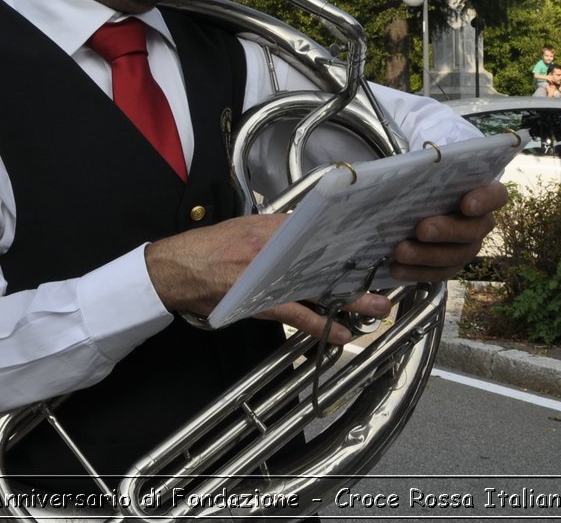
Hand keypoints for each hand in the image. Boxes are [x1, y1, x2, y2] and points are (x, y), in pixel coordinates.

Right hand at [144, 216, 390, 344]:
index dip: (345, 240)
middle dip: (356, 270)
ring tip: (375, 308)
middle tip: (385, 277)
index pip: (316, 229)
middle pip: (324, 258)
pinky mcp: (258, 300)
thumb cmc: (205, 248)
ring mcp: (267, 275)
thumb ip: (272, 230)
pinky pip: (297, 314)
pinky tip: (340, 333)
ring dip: (349, 299)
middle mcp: (272, 247)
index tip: (368, 245)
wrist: (175, 269)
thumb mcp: (241, 227)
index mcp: (269, 227)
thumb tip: (300, 230)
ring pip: (317, 287)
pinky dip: (320, 326)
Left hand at [390, 180, 508, 281]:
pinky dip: (416, 271)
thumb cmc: (425, 182)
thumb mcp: (425, 173)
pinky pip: (438, 273)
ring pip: (455, 255)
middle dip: (446, 231)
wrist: (413, 205)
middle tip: (421, 230)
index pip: (496, 195)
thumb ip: (423, 172)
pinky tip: (396, 268)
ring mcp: (467, 246)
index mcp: (482, 193)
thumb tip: (401, 173)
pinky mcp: (450, 264)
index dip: (485, 200)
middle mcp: (480, 222)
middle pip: (473, 230)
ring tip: (400, 251)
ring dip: (425, 255)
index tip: (466, 204)